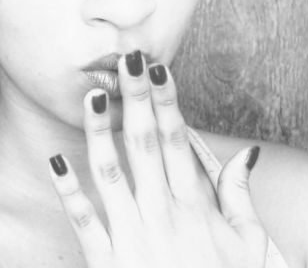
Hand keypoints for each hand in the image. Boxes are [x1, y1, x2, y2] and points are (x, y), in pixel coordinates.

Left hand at [49, 50, 267, 267]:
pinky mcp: (109, 263)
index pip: (177, 140)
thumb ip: (242, 197)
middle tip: (126, 61)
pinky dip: (69, 192)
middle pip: (145, 144)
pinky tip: (55, 162)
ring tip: (92, 96)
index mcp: (195, 206)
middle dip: (135, 99)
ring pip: (111, 173)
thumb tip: (247, 154)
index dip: (166, 102)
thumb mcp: (252, 245)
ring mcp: (133, 237)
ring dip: (100, 132)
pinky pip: (85, 222)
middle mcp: (162, 213)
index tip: (157, 70)